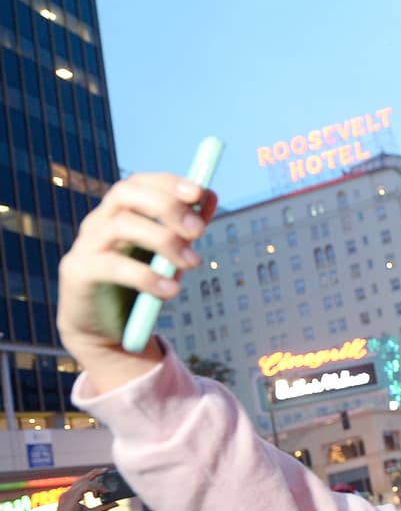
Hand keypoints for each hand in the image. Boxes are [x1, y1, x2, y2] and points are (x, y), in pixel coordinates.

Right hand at [53, 468, 116, 510]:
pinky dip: (94, 489)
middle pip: (82, 478)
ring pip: (85, 482)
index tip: (104, 471)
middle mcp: (69, 492)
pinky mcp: (71, 497)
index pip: (82, 481)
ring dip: (97, 485)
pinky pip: (84, 487)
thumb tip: (116, 503)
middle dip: (95, 472)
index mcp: (72, 494)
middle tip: (106, 470)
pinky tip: (98, 495)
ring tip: (105, 492)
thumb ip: (103, 507)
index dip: (92, 474)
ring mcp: (69, 494)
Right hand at [56, 173, 216, 391]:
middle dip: (167, 206)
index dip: (167, 182)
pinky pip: (112, 266)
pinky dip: (146, 276)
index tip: (199, 192)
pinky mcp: (79, 272)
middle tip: (198, 231)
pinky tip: (171, 289)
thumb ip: (186, 228)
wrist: (102, 328)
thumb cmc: (138, 285)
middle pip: (125, 193)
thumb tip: (210, 196)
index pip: (138, 182)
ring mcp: (85, 245)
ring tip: (193, 263)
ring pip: (122, 225)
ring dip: (164, 240)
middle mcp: (99, 222)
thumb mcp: (167, 255)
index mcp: (119, 213)